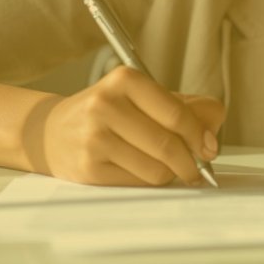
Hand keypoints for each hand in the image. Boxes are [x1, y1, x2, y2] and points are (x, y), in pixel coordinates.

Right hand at [36, 65, 224, 186]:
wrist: (52, 132)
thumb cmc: (110, 114)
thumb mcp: (144, 98)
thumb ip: (187, 107)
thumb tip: (212, 132)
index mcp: (125, 80)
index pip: (177, 114)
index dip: (200, 136)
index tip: (209, 149)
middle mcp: (105, 105)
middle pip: (168, 145)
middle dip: (191, 162)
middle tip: (198, 168)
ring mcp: (94, 138)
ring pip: (156, 169)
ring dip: (169, 173)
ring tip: (163, 166)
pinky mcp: (88, 168)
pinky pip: (138, 183)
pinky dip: (148, 181)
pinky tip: (139, 170)